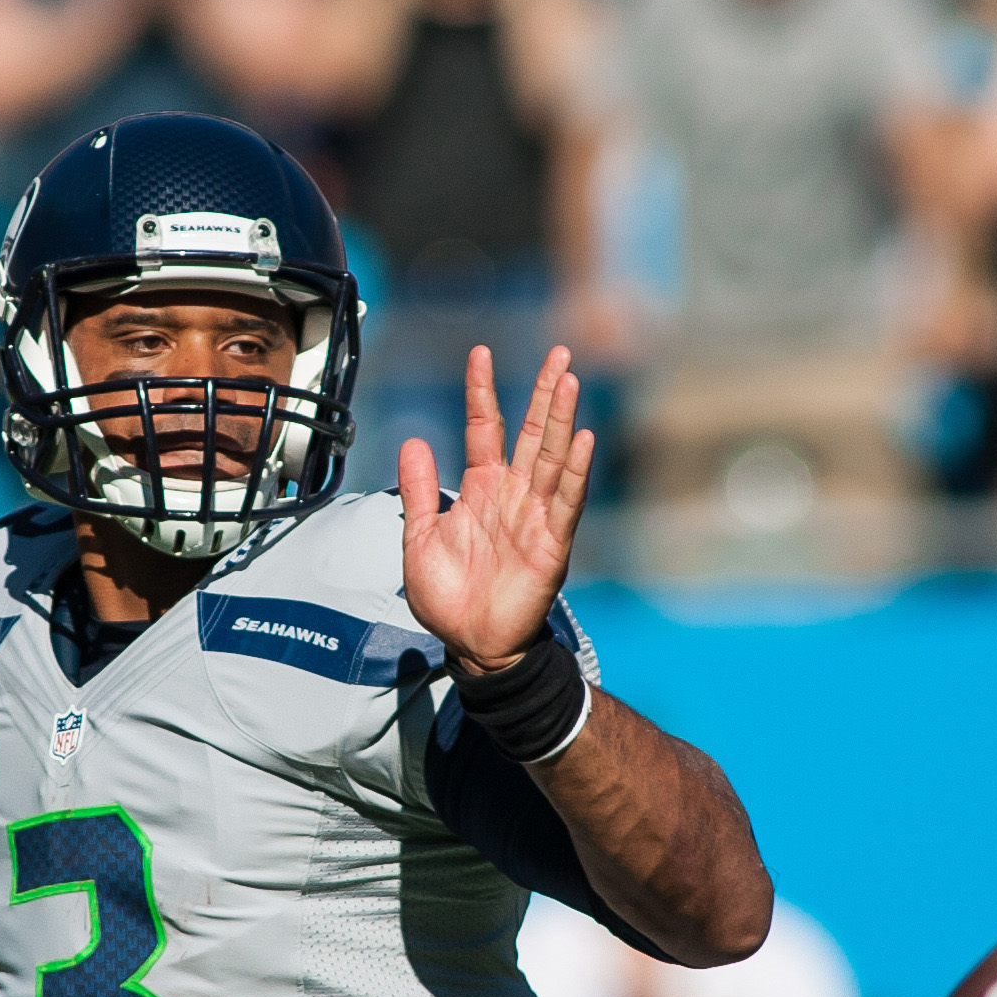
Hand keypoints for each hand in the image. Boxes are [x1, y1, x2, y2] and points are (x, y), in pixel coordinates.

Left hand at [401, 346, 595, 670]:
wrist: (471, 645)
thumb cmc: (448, 597)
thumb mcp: (420, 538)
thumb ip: (420, 490)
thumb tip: (413, 440)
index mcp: (481, 488)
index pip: (485, 428)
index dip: (482, 392)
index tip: (479, 352)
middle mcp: (513, 495)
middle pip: (531, 433)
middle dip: (543, 392)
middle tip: (559, 351)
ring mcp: (535, 517)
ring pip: (551, 458)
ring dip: (561, 419)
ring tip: (568, 380)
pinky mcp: (551, 544)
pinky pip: (565, 502)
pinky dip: (574, 471)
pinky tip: (582, 438)